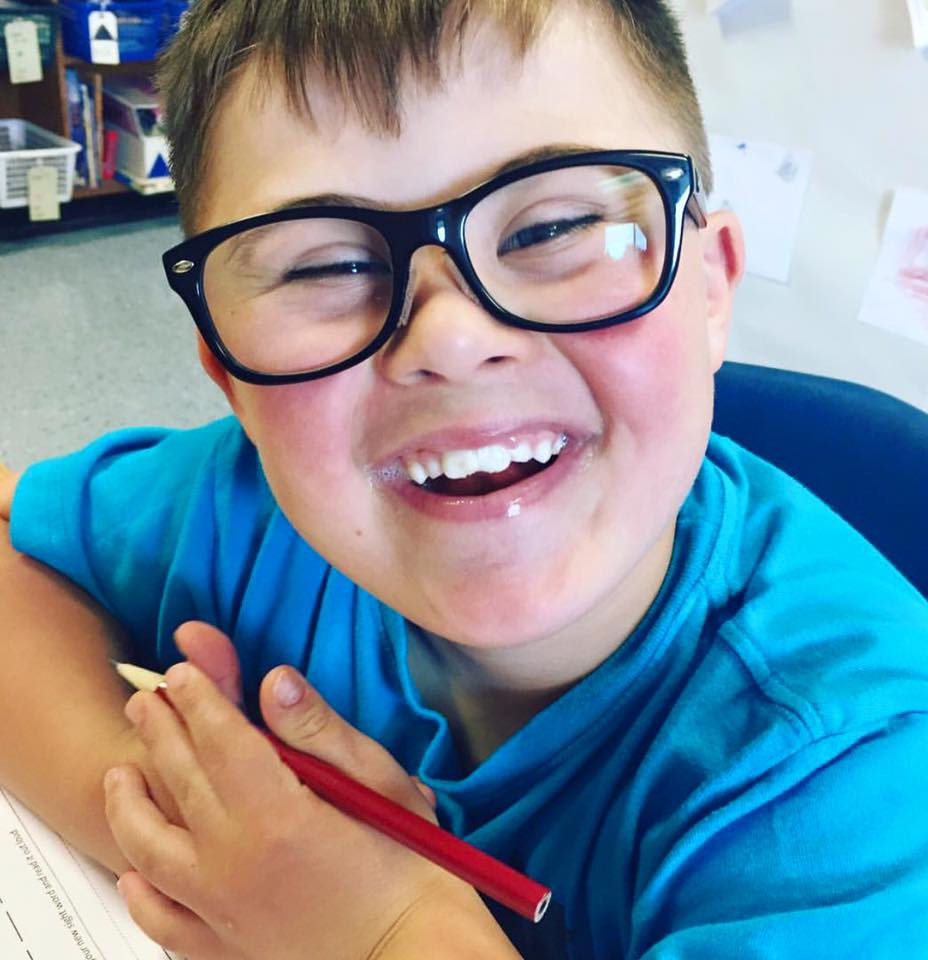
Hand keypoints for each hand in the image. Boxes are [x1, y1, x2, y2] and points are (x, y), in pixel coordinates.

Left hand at [103, 623, 490, 959]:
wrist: (415, 954)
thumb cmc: (411, 866)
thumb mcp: (379, 783)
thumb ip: (319, 730)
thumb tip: (274, 679)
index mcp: (275, 815)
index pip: (220, 738)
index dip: (200, 698)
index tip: (181, 671)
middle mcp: (234, 862)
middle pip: (182, 779)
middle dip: (160, 731)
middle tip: (144, 699)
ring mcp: (222, 911)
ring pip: (151, 848)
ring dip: (129, 805)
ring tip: (121, 774)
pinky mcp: (226, 947)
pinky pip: (164, 921)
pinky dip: (142, 894)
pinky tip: (133, 873)